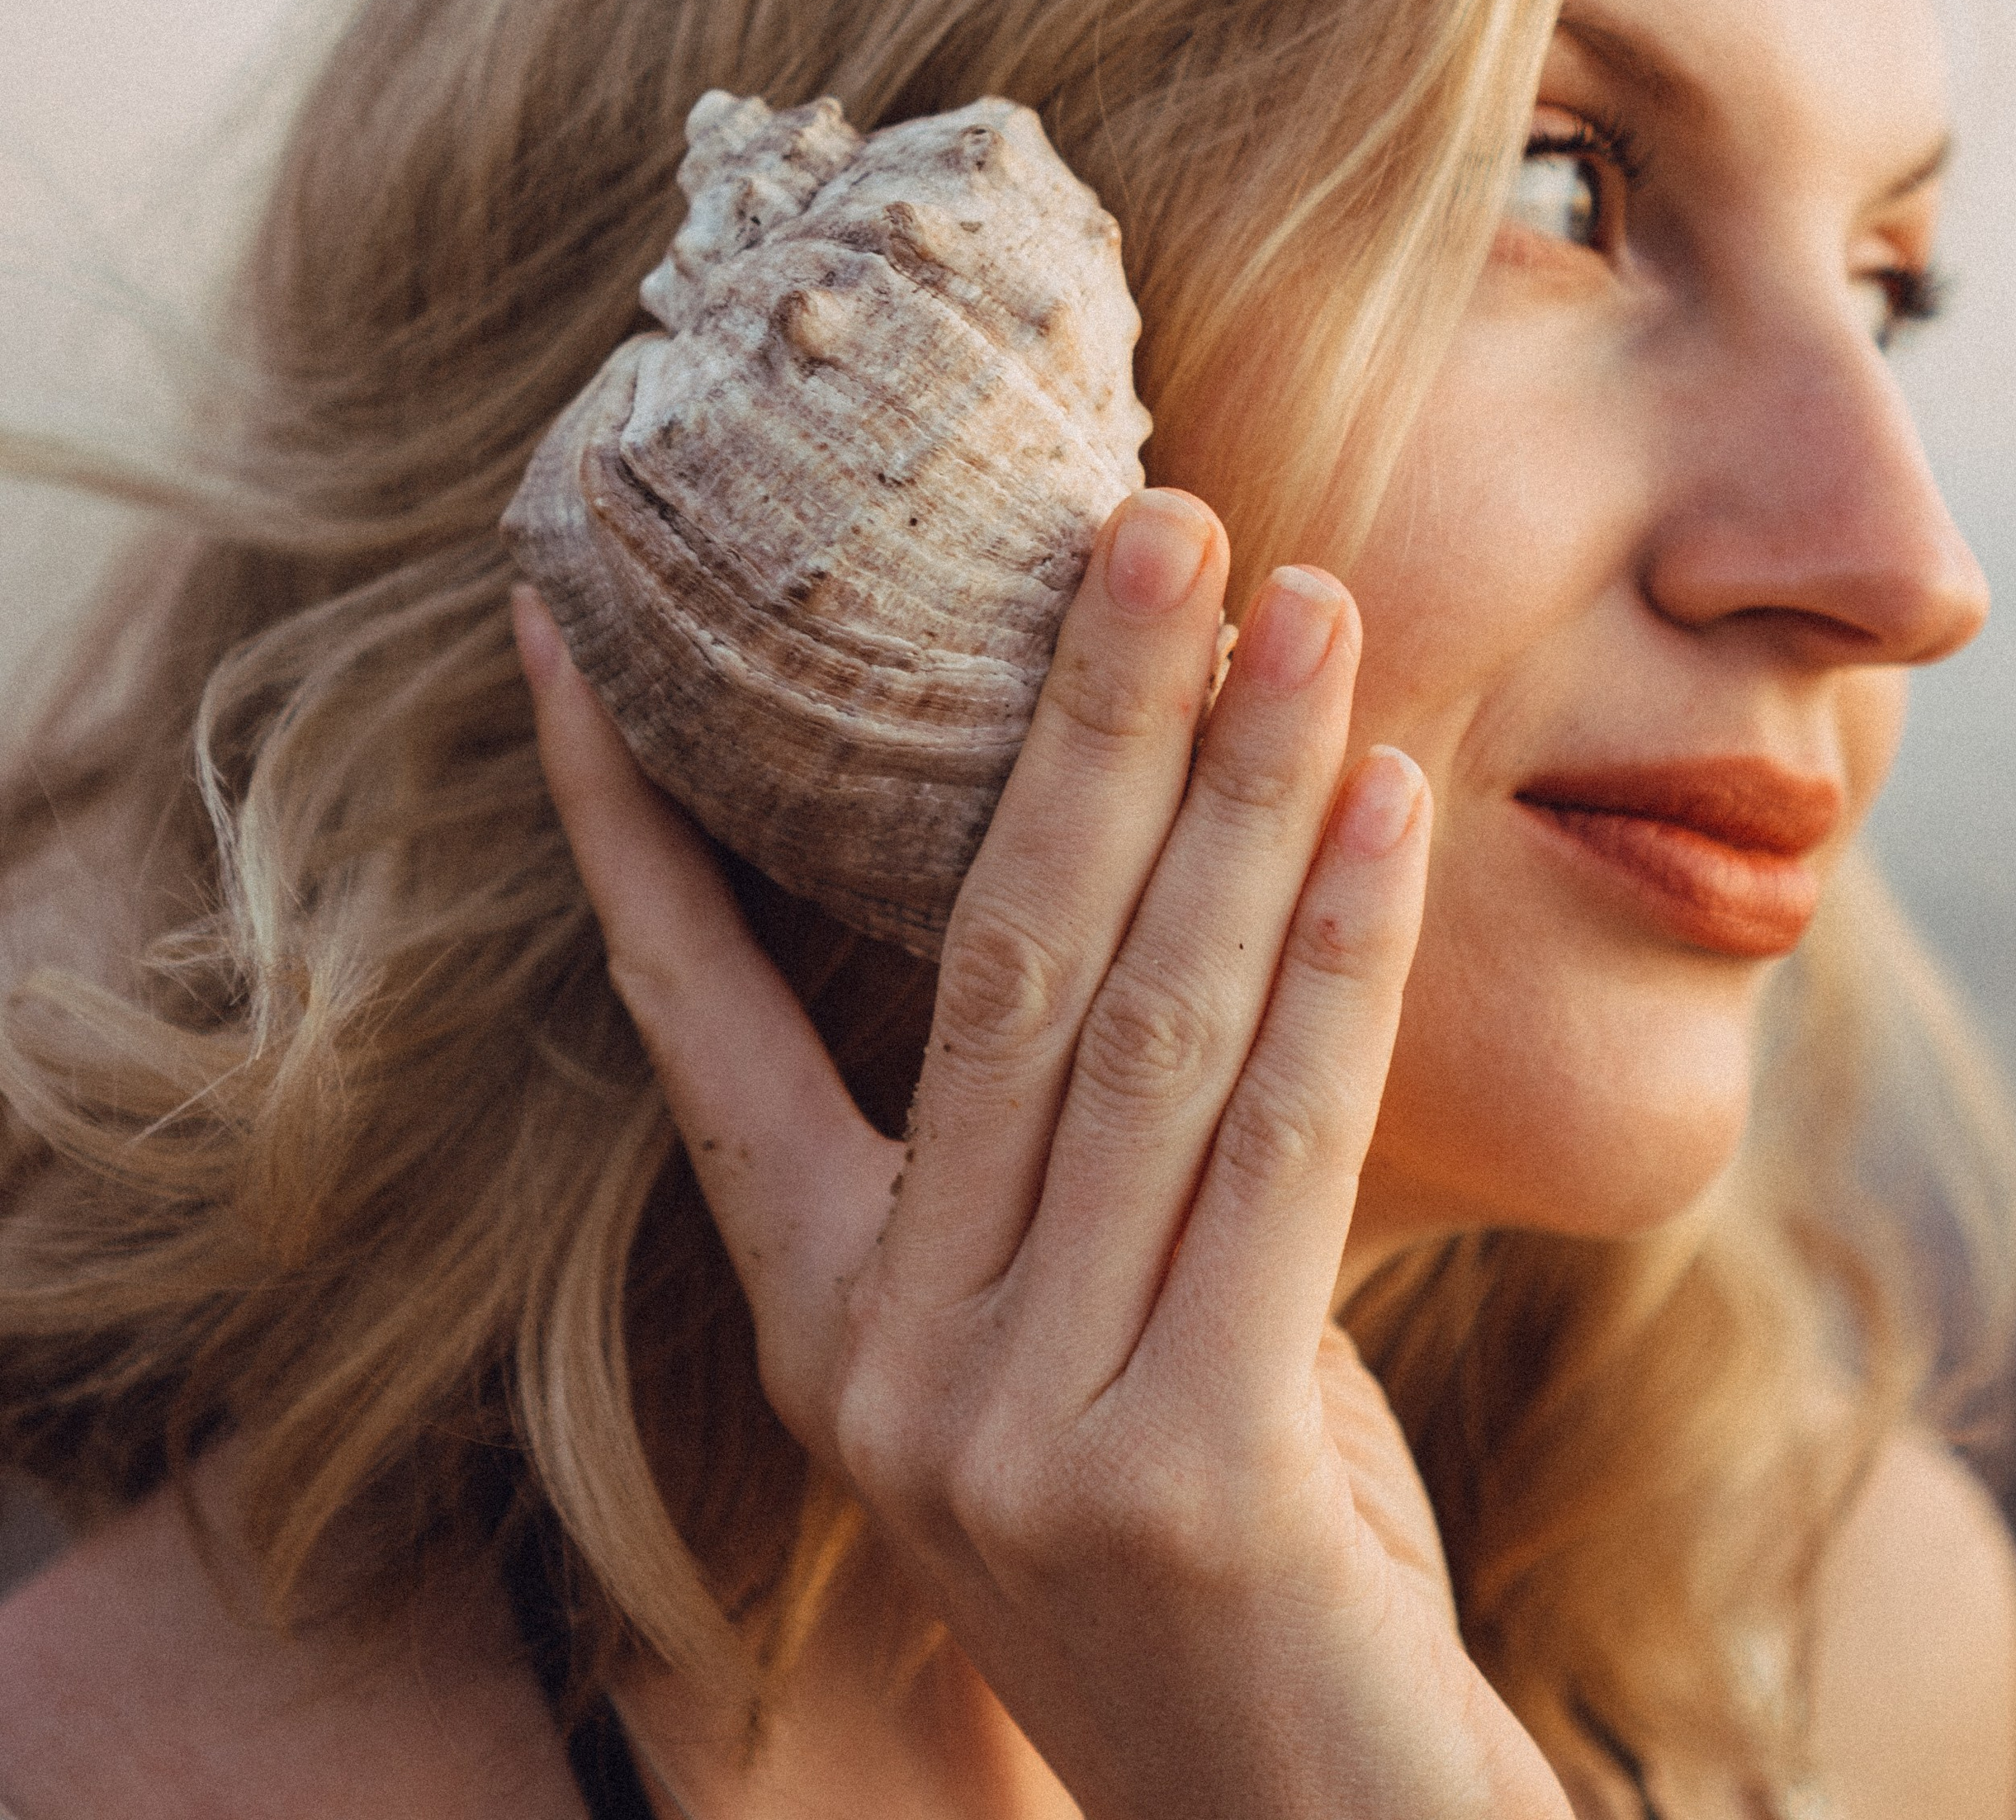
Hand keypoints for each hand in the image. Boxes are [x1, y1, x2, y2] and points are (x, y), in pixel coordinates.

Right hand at [517, 491, 1566, 1819]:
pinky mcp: (1183, 1474)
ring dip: (1235, 789)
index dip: (628, 824)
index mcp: (824, 1321)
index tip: (574, 633)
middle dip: (1073, 717)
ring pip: (1139, 1026)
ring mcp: (1015, 1432)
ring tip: (1309, 604)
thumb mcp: (1108, 1333)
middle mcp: (883, 1368)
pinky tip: (1392, 802)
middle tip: (1151, 513)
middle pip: (984, 964)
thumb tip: (1177, 839)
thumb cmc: (1226, 1551)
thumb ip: (1098, 1142)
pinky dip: (1339, 953)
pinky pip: (1277, 1144)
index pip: (693, 1024)